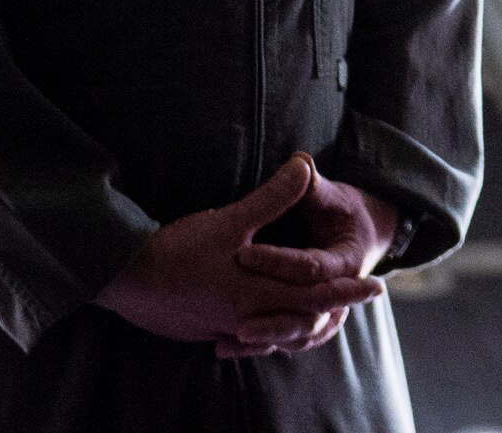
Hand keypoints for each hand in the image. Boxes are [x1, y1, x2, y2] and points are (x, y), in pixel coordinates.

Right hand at [96, 153, 382, 353]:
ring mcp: (226, 326)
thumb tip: (305, 164)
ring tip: (321, 312)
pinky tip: (263, 326)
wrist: (125, 280)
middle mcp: (248, 315)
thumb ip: (273, 197)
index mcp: (259, 291)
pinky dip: (265, 332)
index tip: (375, 285)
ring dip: (300, 321)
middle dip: (334, 306)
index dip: (347, 289)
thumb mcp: (231, 221)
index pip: (315, 293)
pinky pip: (246, 337)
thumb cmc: (179, 251)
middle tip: (363, 296)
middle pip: (301, 318)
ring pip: (275, 332)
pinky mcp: (206, 329)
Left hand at [224, 161, 399, 360]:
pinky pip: (284, 339)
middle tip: (237, 324)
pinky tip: (224, 346)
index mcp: (345, 260)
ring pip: (295, 335)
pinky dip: (259, 345)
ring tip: (230, 339)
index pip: (310, 267)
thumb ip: (310, 185)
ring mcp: (320, 308)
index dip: (277, 261)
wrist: (367, 232)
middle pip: (304, 314)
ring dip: (265, 339)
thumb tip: (301, 160)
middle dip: (271, 321)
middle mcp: (335, 291)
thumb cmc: (344, 210)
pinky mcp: (303, 316)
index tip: (243, 254)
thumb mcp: (329, 195)